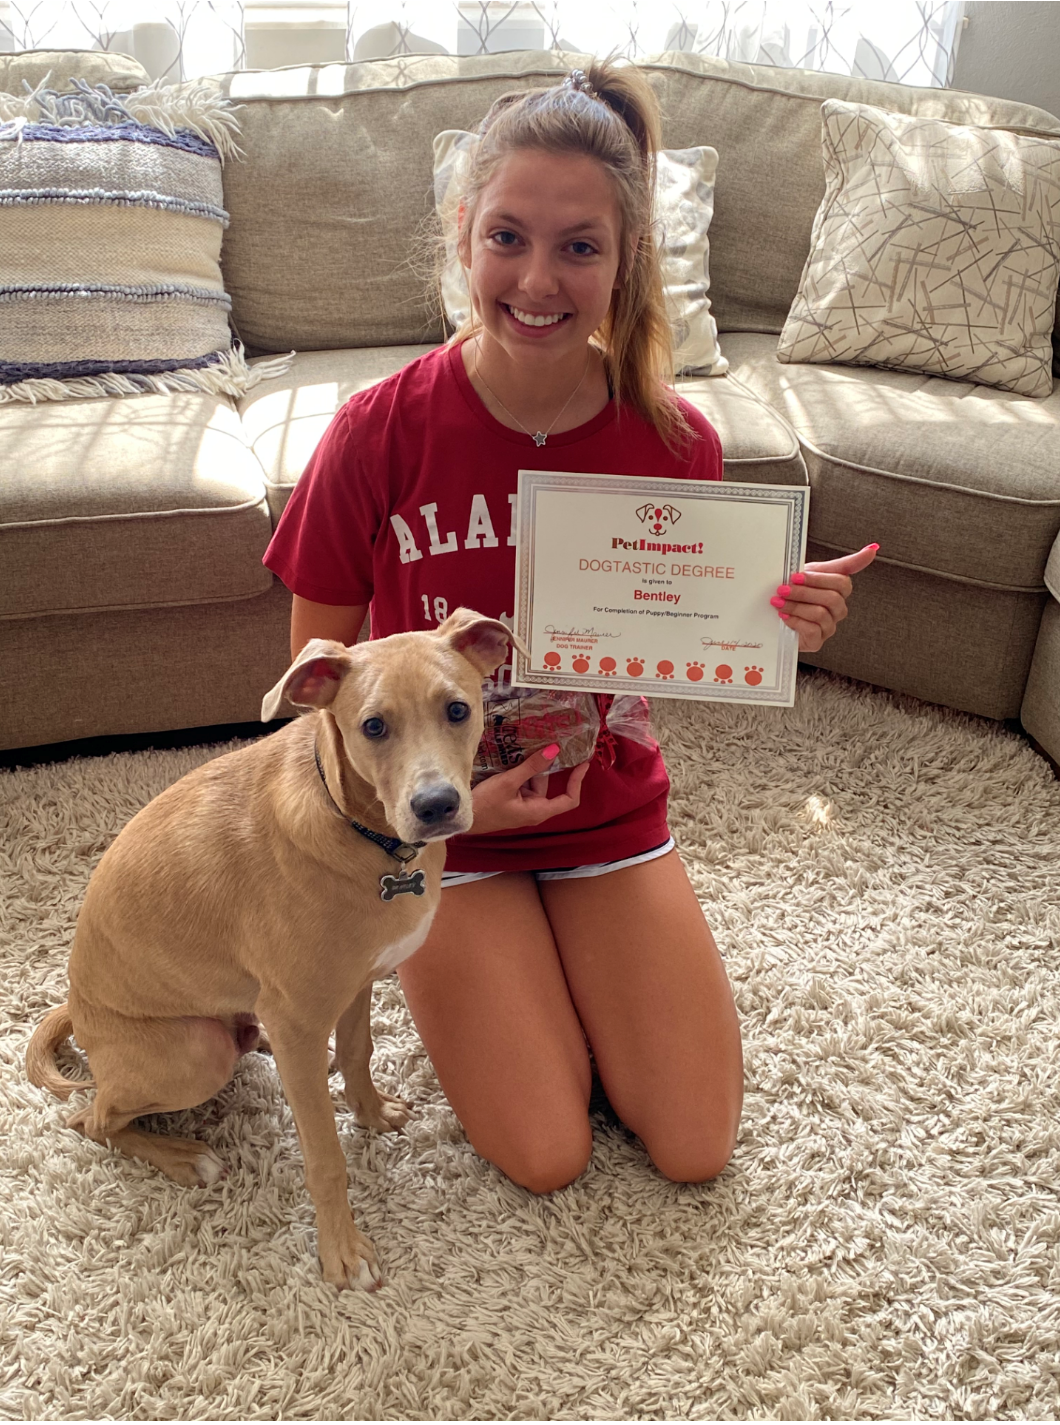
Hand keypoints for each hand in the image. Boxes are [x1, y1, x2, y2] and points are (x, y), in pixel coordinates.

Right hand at [469, 745, 590, 834]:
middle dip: (541, 767)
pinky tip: (511, 760)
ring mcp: (522, 807)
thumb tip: (554, 750)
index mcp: (539, 811)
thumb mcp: (509, 782)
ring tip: (519, 750)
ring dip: (527, 768)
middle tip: (537, 745)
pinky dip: (519, 773)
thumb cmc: (485, 804)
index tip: (582, 764)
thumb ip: (532, 766)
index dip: (577, 782)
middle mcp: (534, 810)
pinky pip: (521, 785)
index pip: (569, 799)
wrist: (461, 817)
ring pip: (532, 783)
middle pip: (547, 785)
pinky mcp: (512, 802)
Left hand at [771, 544, 878, 652]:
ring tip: (779, 601)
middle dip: (803, 592)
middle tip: (783, 588)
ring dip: (796, 606)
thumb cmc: (796, 590)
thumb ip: (845, 563)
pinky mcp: (816, 642)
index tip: (796, 575)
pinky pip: (812, 630)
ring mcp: (828, 627)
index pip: (841, 583)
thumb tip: (873, 549)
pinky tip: (784, 616)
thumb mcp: (816, 571)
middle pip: (831, 599)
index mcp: (840, 591)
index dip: (818, 579)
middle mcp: (838, 610)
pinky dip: (795, 621)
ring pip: (820, 614)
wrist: (774, 612)